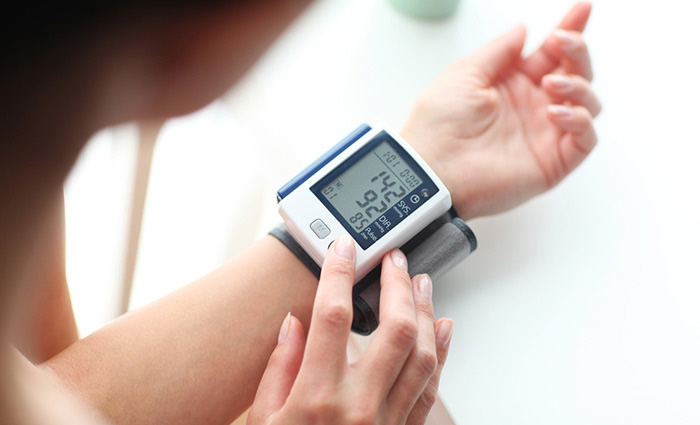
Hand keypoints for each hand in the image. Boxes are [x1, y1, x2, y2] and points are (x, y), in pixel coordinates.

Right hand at [247, 235, 452, 424]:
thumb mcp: (262, 422)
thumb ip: (279, 368)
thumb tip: (295, 323)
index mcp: (315, 400)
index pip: (333, 318)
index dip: (338, 274)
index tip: (342, 248)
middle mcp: (359, 409)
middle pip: (393, 330)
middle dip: (396, 285)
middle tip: (393, 258)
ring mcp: (388, 423)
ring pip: (421, 354)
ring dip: (424, 311)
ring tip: (420, 281)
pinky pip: (431, 387)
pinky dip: (441, 353)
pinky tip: (442, 327)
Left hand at [402, 2, 600, 219]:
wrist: (431, 168)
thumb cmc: (438, 123)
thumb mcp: (466, 73)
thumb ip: (499, 51)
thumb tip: (523, 29)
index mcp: (513, 85)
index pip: (551, 54)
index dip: (569, 30)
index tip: (582, 7)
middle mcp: (533, 108)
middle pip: (576, 74)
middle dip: (577, 52)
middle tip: (563, 41)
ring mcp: (545, 135)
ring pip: (587, 103)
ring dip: (578, 86)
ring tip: (551, 84)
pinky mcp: (552, 162)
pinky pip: (585, 139)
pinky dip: (579, 121)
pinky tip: (556, 112)